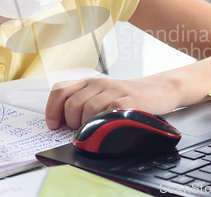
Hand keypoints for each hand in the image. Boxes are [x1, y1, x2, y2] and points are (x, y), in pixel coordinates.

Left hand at [45, 76, 180, 129]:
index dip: (52, 110)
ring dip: (87, 125)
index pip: (60, 91)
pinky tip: (108, 126)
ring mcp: (114, 91)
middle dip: (71, 122)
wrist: (159, 89)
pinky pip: (107, 114)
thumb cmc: (128, 97)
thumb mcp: (102, 95)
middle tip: (81, 129)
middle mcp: (99, 83)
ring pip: (87, 110)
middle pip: (72, 104)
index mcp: (89, 82)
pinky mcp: (128, 101)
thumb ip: (83, 103)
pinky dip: (103, 124)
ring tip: (97, 128)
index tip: (53, 125)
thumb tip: (60, 123)